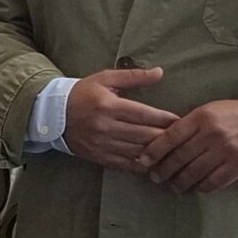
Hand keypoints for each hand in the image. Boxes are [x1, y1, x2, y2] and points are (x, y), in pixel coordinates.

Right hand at [62, 67, 177, 172]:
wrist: (53, 114)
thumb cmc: (83, 93)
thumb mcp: (105, 79)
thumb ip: (134, 76)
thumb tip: (160, 72)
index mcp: (109, 105)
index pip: (144, 114)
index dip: (165, 119)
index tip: (181, 120)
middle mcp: (106, 126)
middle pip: (144, 135)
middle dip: (166, 137)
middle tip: (184, 138)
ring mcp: (102, 144)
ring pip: (137, 152)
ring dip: (157, 153)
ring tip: (174, 152)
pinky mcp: (99, 156)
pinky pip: (125, 164)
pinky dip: (142, 165)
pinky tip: (155, 164)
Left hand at [140, 98, 237, 193]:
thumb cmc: (233, 116)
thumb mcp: (209, 111)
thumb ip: (188, 125)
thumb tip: (161, 141)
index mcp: (202, 117)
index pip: (171, 136)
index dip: (154, 150)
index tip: (143, 161)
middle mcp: (212, 134)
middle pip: (180, 157)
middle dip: (164, 170)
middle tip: (155, 178)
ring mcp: (226, 151)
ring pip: (194, 172)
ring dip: (180, 182)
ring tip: (173, 186)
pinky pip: (213, 182)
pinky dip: (201, 187)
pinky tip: (195, 188)